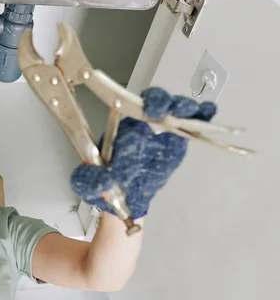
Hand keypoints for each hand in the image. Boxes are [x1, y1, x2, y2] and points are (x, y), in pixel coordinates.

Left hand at [70, 87, 216, 217]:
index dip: (141, 103)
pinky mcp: (177, 141)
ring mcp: (162, 130)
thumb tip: (98, 181)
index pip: (130, 105)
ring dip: (185, 107)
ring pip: (175, 110)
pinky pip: (191, 125)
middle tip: (168, 111)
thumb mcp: (92, 184)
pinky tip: (208, 112)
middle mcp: (142, 124)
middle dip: (164, 101)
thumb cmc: (110, 185)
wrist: (129, 198)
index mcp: (122, 128)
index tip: (149, 108)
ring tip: (194, 112)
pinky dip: (202, 116)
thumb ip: (92, 181)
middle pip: (156, 102)